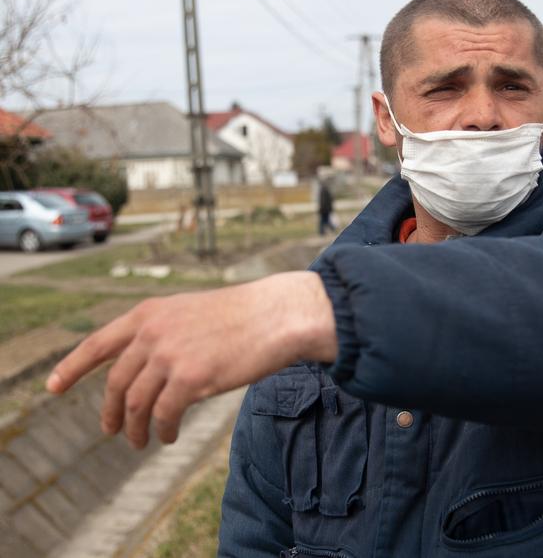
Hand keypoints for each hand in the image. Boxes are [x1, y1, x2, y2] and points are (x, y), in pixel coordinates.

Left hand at [45, 272, 336, 448]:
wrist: (277, 315)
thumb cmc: (244, 316)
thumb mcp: (191, 312)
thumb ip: (164, 333)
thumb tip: (148, 371)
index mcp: (149, 313)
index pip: (98, 343)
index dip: (72, 367)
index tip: (53, 386)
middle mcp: (152, 333)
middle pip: (116, 382)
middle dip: (111, 411)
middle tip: (112, 429)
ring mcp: (169, 356)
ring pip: (136, 403)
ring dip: (135, 428)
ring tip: (141, 441)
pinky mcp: (190, 378)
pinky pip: (164, 414)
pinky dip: (162, 430)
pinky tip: (168, 436)